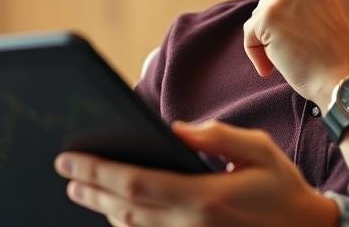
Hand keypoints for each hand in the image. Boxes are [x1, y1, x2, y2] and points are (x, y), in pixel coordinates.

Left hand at [54, 120, 338, 226]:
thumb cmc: (282, 188)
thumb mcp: (257, 150)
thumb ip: (214, 137)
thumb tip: (172, 130)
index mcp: (203, 197)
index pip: (135, 184)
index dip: (98, 172)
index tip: (70, 160)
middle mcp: (189, 226)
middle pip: (123, 209)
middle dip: (90, 188)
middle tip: (65, 172)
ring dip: (103, 208)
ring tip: (82, 188)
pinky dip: (128, 225)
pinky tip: (116, 211)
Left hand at [243, 0, 348, 106]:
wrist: (347, 78)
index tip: (293, 13)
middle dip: (274, 13)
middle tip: (292, 36)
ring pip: (260, 13)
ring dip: (269, 36)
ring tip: (291, 55)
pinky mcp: (267, 19)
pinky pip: (250, 34)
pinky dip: (256, 53)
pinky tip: (271, 67)